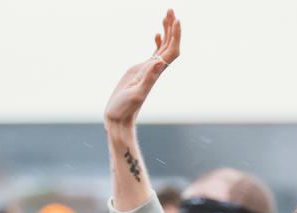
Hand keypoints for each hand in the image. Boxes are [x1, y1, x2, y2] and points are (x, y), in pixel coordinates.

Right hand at [103, 10, 181, 128]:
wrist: (119, 117)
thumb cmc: (125, 108)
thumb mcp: (136, 93)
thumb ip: (148, 79)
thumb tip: (159, 62)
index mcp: (156, 73)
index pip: (171, 51)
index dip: (175, 36)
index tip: (176, 20)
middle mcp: (156, 70)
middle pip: (170, 45)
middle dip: (172, 27)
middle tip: (171, 9)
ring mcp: (149, 70)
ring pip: (163, 47)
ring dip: (167, 31)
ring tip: (168, 15)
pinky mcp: (142, 71)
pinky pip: (154, 54)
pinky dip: (158, 42)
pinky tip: (156, 34)